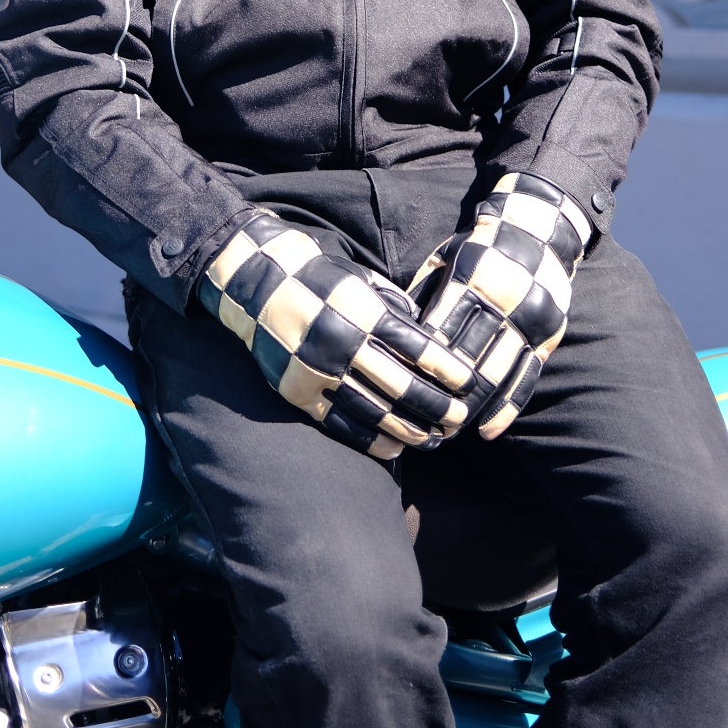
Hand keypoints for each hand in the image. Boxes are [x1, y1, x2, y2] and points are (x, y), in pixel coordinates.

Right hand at [199, 211, 474, 459]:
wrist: (259, 284)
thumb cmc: (320, 278)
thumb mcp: (361, 281)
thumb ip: (393, 309)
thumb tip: (429, 338)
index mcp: (363, 313)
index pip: (417, 349)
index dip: (447, 370)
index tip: (469, 385)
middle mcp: (343, 345)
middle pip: (402, 387)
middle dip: (437, 407)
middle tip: (459, 420)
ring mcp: (319, 373)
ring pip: (375, 412)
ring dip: (410, 430)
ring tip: (434, 440)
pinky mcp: (299, 394)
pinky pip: (342, 425)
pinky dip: (372, 440)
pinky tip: (396, 448)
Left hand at [408, 172, 591, 440]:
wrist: (540, 233)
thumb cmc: (480, 248)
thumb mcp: (447, 257)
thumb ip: (424, 291)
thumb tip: (392, 329)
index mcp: (475, 275)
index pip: (442, 328)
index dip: (420, 361)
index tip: (400, 388)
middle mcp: (507, 299)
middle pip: (468, 357)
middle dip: (443, 392)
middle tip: (419, 421)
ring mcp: (532, 321)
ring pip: (496, 374)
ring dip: (470, 408)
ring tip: (447, 432)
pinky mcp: (550, 337)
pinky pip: (526, 379)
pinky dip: (506, 408)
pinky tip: (487, 430)